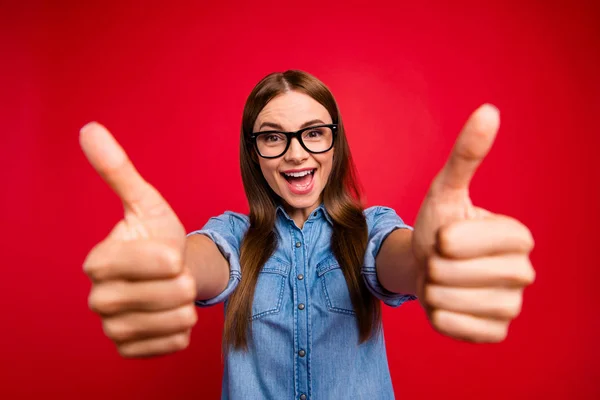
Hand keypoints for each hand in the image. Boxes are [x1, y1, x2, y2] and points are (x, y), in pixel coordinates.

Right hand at [80, 122, 196, 356]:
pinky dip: (184, 327)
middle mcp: (98, 298)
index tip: (171, 251)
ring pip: (177, 319)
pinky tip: (171, 313)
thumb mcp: (145, 202)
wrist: (166, 272)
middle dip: (185, 279)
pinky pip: (175, 343)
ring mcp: (112, 328)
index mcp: (98, 262)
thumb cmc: (156, 235)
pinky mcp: (130, 350)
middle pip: (171, 292)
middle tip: (174, 272)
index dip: (170, 255)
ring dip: (187, 303)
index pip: (148, 262)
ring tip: (172, 291)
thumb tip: (89, 129)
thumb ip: (118, 170)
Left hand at [412, 104, 534, 342]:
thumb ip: (467, 156)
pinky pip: (453, 326)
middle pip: (458, 273)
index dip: (447, 239)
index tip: (443, 236)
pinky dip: (437, 315)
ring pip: (452, 301)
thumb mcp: (446, 191)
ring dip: (432, 289)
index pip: (475, 241)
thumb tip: (488, 110)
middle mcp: (523, 273)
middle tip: (440, 259)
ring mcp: (511, 306)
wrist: (425, 268)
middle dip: (435, 265)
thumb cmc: (437, 227)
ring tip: (441, 279)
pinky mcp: (495, 333)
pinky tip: (444, 302)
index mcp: (518, 237)